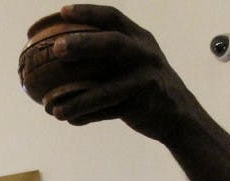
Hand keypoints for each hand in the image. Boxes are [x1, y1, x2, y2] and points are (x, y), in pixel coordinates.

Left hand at [45, 4, 202, 142]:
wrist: (177, 114)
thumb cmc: (141, 84)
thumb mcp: (133, 60)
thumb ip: (106, 53)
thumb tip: (55, 52)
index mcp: (139, 38)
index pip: (113, 17)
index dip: (88, 12)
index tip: (62, 12)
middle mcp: (145, 54)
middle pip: (113, 43)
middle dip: (84, 43)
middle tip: (57, 48)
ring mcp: (145, 80)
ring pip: (107, 90)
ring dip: (78, 100)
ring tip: (52, 108)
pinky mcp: (143, 105)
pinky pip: (108, 112)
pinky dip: (87, 116)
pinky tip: (69, 119)